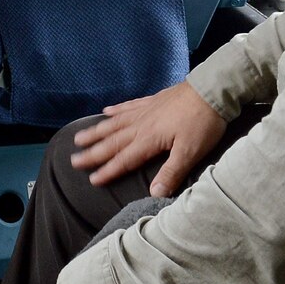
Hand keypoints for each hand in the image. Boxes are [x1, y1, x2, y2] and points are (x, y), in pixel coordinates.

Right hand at [69, 80, 226, 196]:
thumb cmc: (202, 124)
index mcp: (148, 140)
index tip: (91, 180)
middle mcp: (140, 125)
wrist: (210, 90)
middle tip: (73, 159)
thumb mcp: (190, 152)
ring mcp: (144, 110)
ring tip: (79, 137)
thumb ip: (171, 173)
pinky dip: (115, 110)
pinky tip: (106, 111)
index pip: (124, 159)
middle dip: (92, 152)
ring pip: (114, 123)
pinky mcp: (152, 101)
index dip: (107, 171)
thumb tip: (154, 193)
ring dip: (96, 132)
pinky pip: (127, 106)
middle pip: (112, 141)